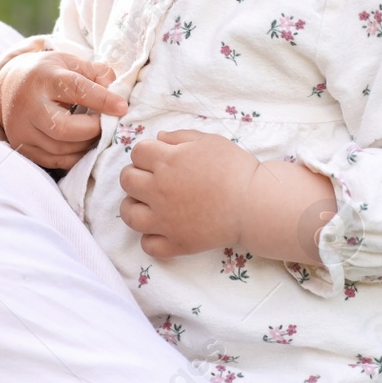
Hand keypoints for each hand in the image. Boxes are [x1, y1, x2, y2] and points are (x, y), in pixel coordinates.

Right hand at [0, 51, 127, 170]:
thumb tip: (116, 93)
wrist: (10, 84)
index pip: (75, 89)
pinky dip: (75, 156)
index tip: (122, 107)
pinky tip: (84, 144)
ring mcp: (22, 129)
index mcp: (44, 78)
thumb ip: (97, 73)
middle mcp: (29, 105)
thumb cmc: (48, 73)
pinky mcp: (22, 147)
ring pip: (61, 149)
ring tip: (97, 133)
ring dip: (87, 144)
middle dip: (93, 129)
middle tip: (107, 124)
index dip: (102, 99)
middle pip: (64, 128)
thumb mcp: (71, 62)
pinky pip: (55, 161)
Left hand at [119, 130, 254, 258]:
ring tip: (148, 205)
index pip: (137, 152)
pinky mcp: (176, 243)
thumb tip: (158, 138)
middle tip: (152, 179)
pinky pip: (147, 245)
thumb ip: (180, 137)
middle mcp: (159, 190)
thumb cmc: (235, 168)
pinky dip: (150, 238)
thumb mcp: (209, 141)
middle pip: (127, 180)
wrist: (254, 203)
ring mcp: (165, 219)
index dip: (146, 153)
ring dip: (134, 206)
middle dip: (136, 175)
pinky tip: (162, 230)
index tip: (159, 158)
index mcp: (167, 161)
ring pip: (129, 214)